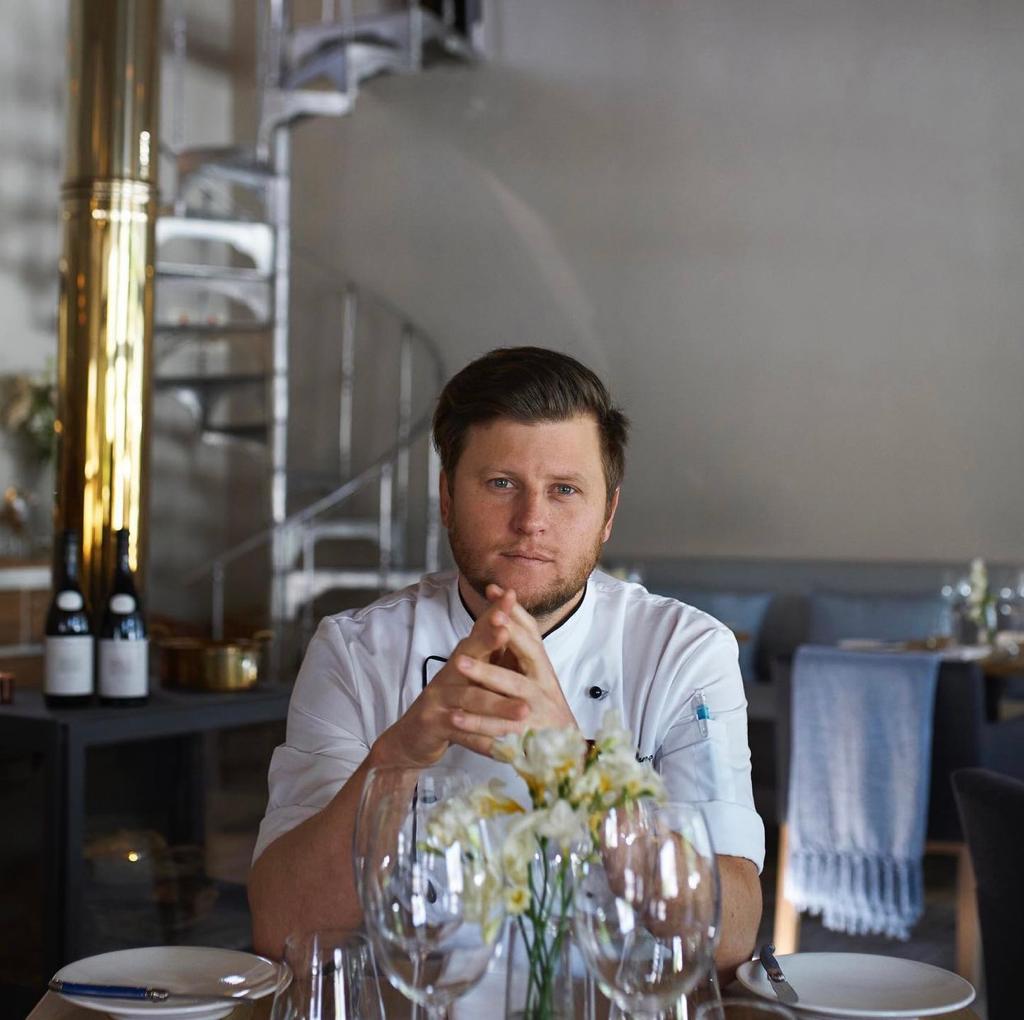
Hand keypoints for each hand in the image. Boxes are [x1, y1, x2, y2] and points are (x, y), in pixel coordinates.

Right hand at [372, 594, 529, 768]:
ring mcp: (438, 698)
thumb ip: (488, 656)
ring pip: (470, 698)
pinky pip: (460, 732)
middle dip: (488, 640)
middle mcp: (448, 674)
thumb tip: (515, 626)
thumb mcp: (469, 677)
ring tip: (524, 710)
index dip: (493, 614)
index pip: (479, 632)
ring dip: (497, 704)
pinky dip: (480, 738)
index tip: (509, 595)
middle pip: (469, 654)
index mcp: (462, 660)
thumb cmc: (450, 703)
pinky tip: (499, 745)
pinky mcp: (433, 724)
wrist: (412, 737)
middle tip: (506, 629)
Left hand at [450, 584, 578, 745]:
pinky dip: (478, 724)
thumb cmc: (542, 705)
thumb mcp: (535, 675)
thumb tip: (501, 607)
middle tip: (490, 617)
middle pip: (529, 654)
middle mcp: (544, 683)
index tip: (494, 590)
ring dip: (486, 674)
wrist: (565, 751)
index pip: (532, 632)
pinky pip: (500, 728)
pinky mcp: (527, 736)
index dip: (514, 610)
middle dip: (508, 635)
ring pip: (514, 688)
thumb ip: (519, 646)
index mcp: (543, 667)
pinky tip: (456, 717)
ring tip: (458, 663)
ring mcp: (538, 709)